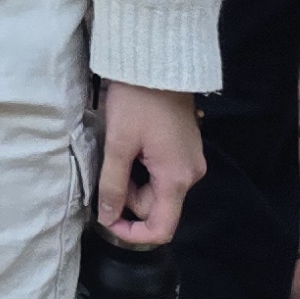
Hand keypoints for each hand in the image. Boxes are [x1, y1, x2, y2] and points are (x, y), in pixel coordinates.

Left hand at [95, 82, 203, 244]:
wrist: (157, 64)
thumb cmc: (136, 102)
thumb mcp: (118, 144)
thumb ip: (113, 185)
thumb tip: (108, 218)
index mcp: (176, 178)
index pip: (162, 228)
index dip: (134, 234)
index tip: (108, 223)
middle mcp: (191, 175)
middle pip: (157, 206)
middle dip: (129, 196)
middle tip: (110, 164)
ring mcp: (191, 162)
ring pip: (158, 189)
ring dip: (135, 180)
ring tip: (121, 148)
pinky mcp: (187, 150)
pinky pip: (164, 173)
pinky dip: (145, 168)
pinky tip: (134, 145)